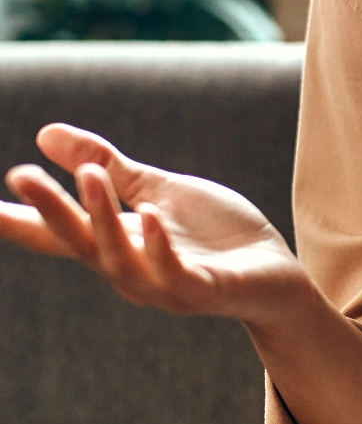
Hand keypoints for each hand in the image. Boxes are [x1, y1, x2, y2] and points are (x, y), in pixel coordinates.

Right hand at [1, 123, 307, 325]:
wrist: (274, 273)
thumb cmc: (213, 233)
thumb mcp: (157, 190)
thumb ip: (108, 166)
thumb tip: (45, 133)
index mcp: (116, 242)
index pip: (57, 232)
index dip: (19, 219)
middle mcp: (129, 268)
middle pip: (80, 240)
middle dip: (50, 210)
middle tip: (21, 175)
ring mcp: (163, 284)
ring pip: (119, 257)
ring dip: (103, 216)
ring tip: (91, 175)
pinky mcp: (202, 290)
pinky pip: (173, 273)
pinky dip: (159, 247)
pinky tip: (152, 217)